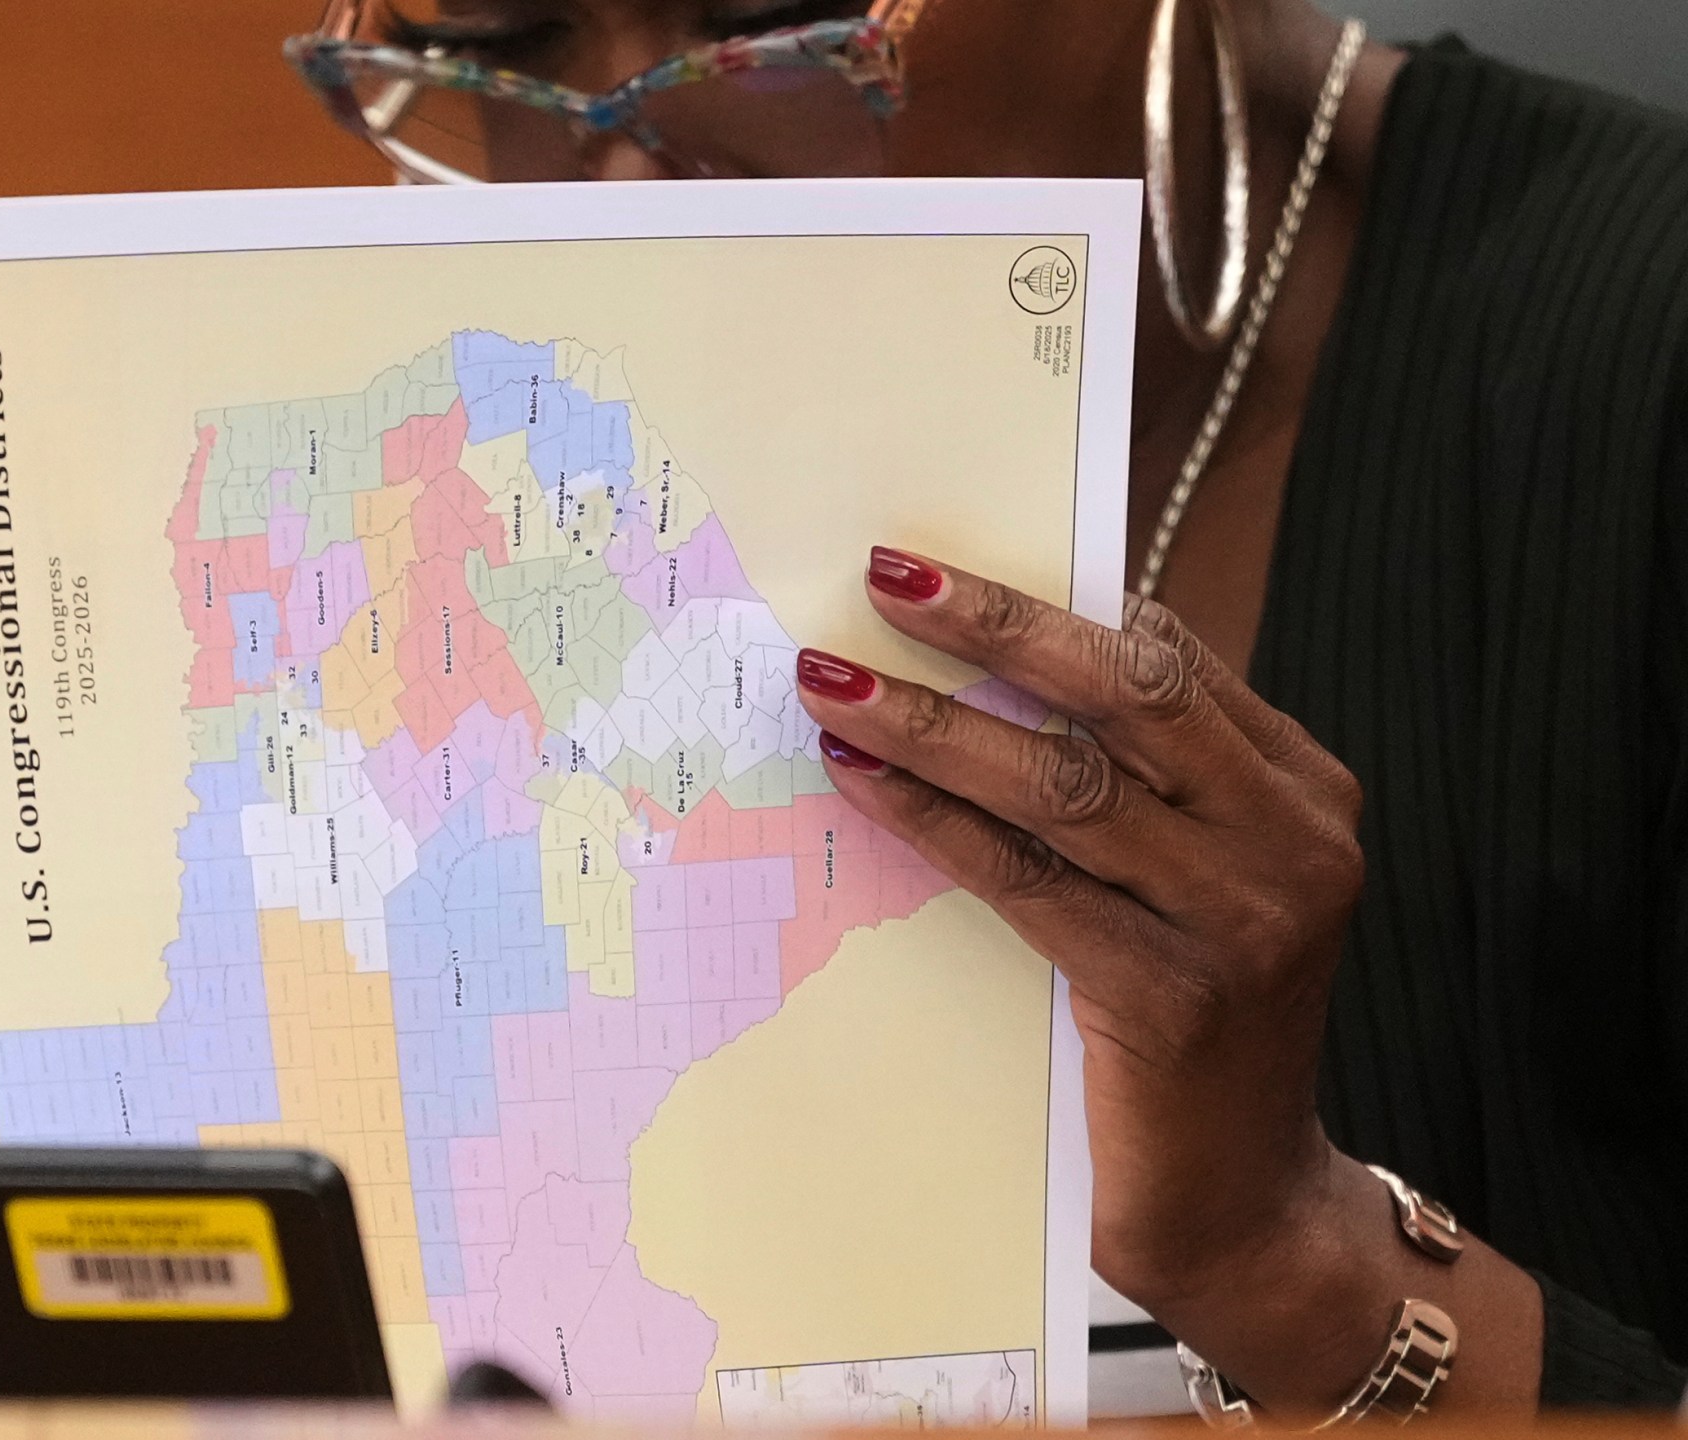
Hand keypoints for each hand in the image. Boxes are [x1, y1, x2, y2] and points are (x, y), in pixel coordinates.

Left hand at [794, 547, 1540, 1412]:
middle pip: (1130, 695)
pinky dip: (935, 822)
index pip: (1172, 662)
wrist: (1244, 1206)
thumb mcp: (1192, 883)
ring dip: (932, 723)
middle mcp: (1291, 842)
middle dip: (999, 625)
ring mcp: (1241, 922)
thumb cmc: (1194, 1026)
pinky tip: (862, 782)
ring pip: (1065, 785)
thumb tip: (987, 665)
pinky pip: (1027, 882)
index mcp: (1302, 792)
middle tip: (887, 577)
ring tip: (832, 682)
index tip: (937, 572)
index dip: (1050, 605)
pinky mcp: (1170, 1000)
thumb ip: (1135, 784)